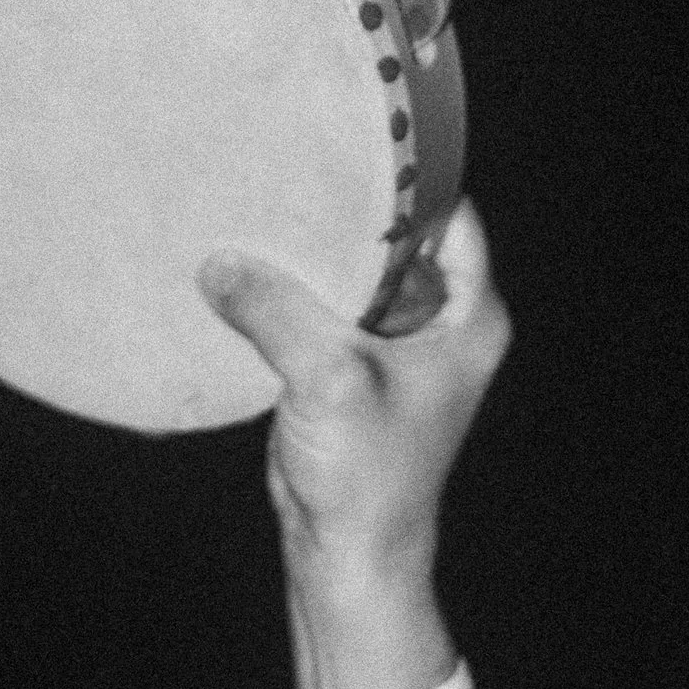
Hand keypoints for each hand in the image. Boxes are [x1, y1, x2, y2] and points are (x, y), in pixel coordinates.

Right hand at [197, 200, 511, 688]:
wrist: (349, 556)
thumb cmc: (368, 478)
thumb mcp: (328, 381)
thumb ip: (276, 311)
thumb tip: (221, 262)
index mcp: (468, 316)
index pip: (444, 212)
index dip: (400, 172)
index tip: (348, 132)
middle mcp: (439, 322)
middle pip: (392, 236)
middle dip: (342, 207)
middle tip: (289, 158)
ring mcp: (393, 344)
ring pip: (350, 271)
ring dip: (308, 250)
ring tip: (259, 204)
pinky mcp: (349, 366)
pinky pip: (320, 306)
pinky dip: (289, 288)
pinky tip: (245, 263)